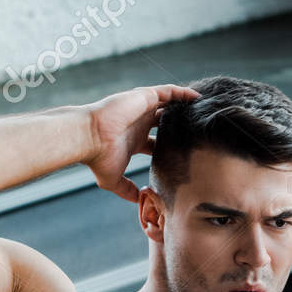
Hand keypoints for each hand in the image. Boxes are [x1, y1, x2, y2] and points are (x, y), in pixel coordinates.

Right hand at [85, 84, 200, 201]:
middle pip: (165, 121)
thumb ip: (127, 190)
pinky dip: (182, 93)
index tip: (186, 151)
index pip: (157, 141)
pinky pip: (168, 92)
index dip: (170, 144)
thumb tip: (139, 200)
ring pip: (168, 103)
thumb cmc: (97, 158)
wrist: (89, 138)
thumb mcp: (113, 180)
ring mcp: (141, 109)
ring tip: (202, 109)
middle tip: (199, 130)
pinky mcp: (143, 97)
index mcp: (134, 139)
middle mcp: (139, 123)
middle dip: (179, 124)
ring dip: (183, 106)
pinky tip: (196, 98)